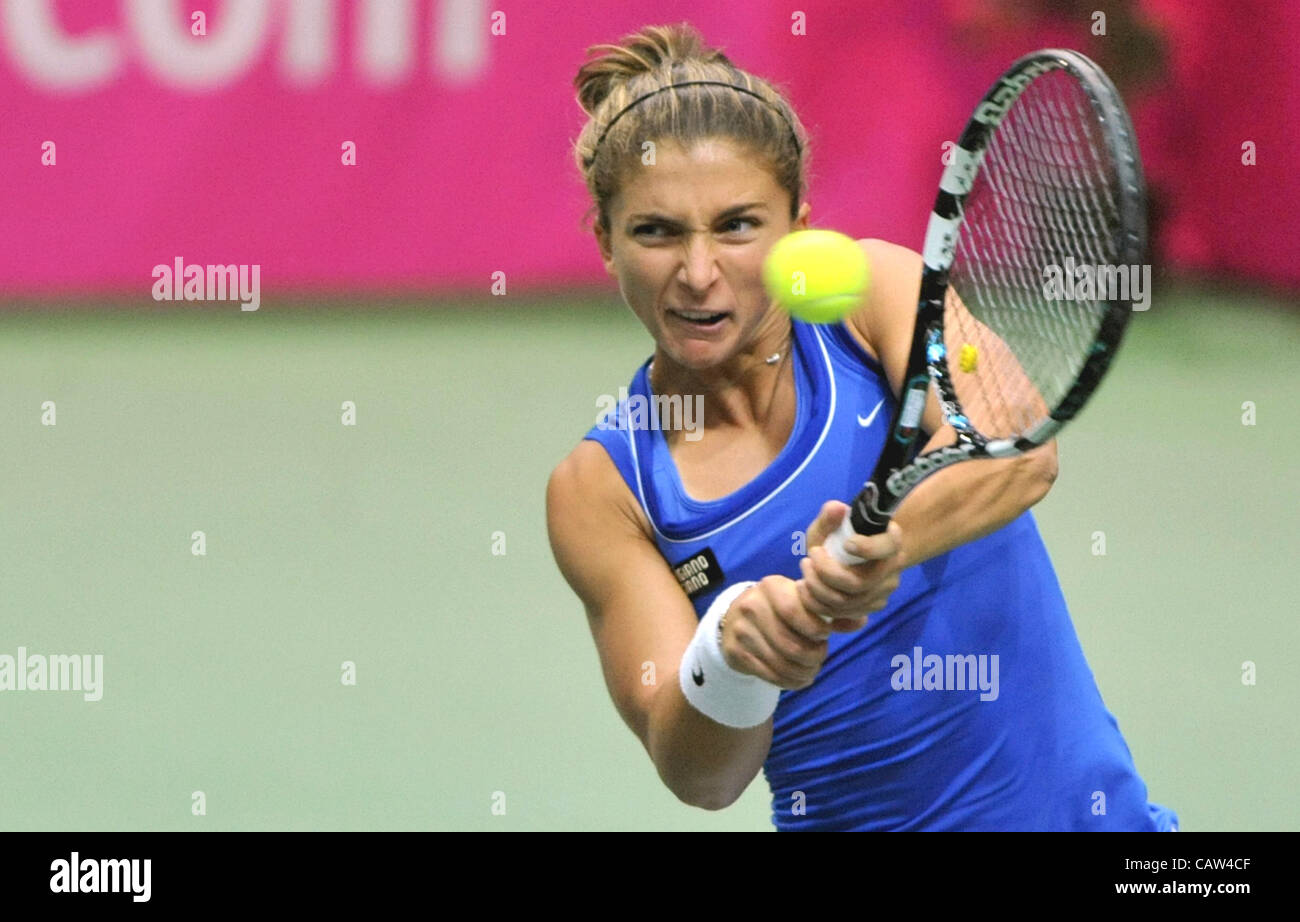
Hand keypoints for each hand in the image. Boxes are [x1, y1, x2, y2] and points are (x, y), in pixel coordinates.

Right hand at [720, 576, 832, 689]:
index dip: (816, 630)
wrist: (737, 617)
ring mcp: (740, 630)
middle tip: (820, 656)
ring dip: (804, 672)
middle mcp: (751, 606)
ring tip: (811, 669)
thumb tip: (860, 621)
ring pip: (781, 663)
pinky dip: (791, 682)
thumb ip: (831, 610)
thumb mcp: (801, 600)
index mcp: (771, 587)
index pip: (794, 612)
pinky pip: (770, 675)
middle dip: (813, 656)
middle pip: (789, 644)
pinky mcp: (736, 652)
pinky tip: (799, 678)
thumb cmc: (780, 608)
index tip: (825, 635)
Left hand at [797, 500, 904, 629]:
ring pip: (847, 603)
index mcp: (891, 542)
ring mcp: (883, 593)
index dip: (867, 547)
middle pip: (859, 583)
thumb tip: (836, 509)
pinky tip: (806, 589)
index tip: (845, 543)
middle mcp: (892, 570)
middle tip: (806, 559)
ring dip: (817, 589)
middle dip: (825, 573)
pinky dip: (818, 604)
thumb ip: (829, 516)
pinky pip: (842, 614)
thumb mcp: (830, 524)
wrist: (851, 557)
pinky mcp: (870, 608)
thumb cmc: (840, 536)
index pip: (887, 547)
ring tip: (804, 573)